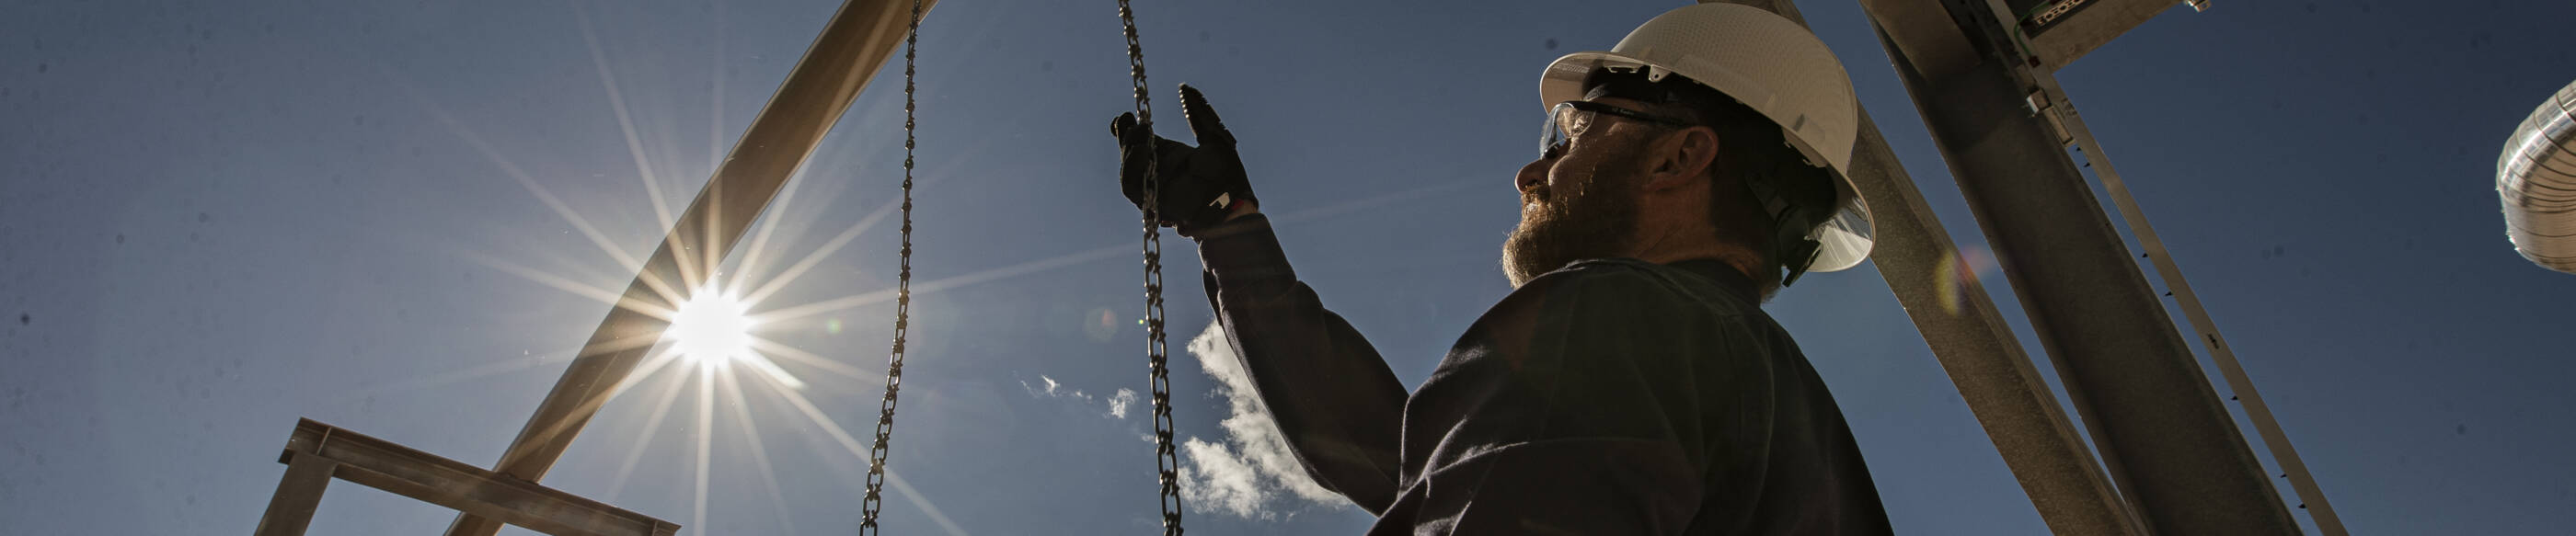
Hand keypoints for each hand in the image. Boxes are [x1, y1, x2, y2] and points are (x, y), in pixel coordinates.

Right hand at [1111, 84, 1256, 233]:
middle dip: (1125, 135)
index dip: (1128, 128)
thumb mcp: (1213, 137)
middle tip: (1128, 119)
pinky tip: (1143, 149)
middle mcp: (1159, 171)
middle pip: (1130, 152)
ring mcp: (1153, 187)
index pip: (1141, 140)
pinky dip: (1131, 167)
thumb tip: (1185, 87)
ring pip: (1127, 169)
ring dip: (1129, 148)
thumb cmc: (1228, 176)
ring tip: (1142, 131)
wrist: (1233, 205)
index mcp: (1171, 155)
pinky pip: (1130, 186)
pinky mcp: (1151, 203)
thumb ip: (1198, 113)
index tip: (1126, 114)